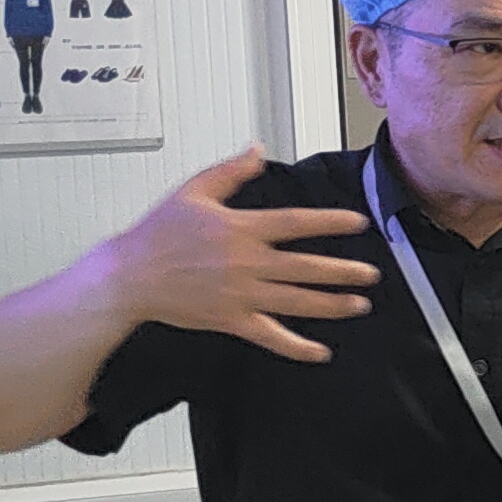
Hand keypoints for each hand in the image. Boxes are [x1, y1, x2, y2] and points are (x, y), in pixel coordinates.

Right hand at [101, 148, 374, 362]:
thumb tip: (257, 150)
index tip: (358, 223)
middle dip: (343, 271)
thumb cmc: (157, 234)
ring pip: (296, 301)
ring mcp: (240, 294)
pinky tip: (320, 352)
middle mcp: (246, 263)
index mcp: (240, 229)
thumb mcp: (193, 191)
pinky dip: (296, 347)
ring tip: (360, 304)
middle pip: (305, 267)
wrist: (128, 276)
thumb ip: (230, 171)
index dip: (330, 222)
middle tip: (372, 274)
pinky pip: (270, 336)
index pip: (296, 223)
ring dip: (332, 305)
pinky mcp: (230, 320)